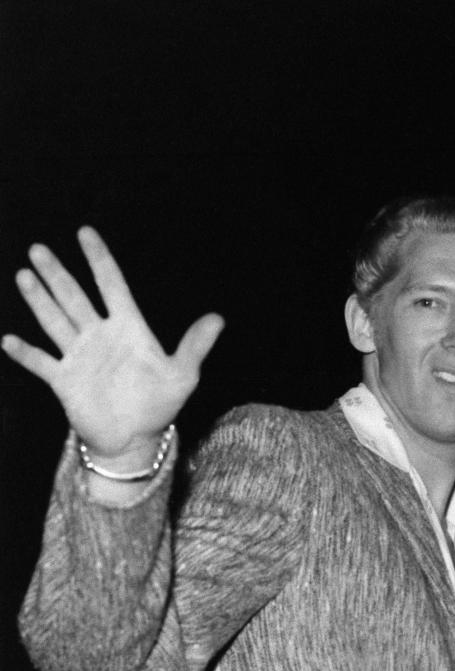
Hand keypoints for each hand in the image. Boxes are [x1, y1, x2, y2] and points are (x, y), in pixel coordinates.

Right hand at [2, 227, 223, 464]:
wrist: (135, 439)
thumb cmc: (160, 404)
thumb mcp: (183, 375)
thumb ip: (195, 346)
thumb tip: (218, 319)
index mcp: (129, 328)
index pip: (112, 285)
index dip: (99, 259)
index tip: (85, 232)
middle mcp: (100, 336)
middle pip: (75, 297)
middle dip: (57, 274)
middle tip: (38, 248)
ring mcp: (79, 356)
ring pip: (55, 321)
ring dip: (40, 300)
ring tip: (24, 274)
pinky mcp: (64, 381)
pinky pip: (41, 363)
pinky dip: (25, 353)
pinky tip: (8, 339)